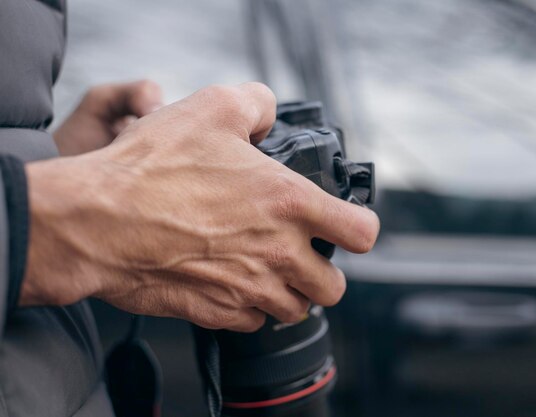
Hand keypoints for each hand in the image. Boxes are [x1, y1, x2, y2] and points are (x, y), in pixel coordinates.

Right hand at [23, 83, 379, 331]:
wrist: (98, 220)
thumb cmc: (152, 167)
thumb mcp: (212, 107)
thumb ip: (255, 104)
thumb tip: (266, 114)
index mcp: (289, 203)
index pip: (362, 233)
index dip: (359, 228)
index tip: (344, 225)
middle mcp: (277, 252)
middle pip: (333, 287)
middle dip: (322, 272)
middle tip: (301, 254)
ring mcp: (249, 288)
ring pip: (294, 310)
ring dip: (286, 292)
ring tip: (263, 268)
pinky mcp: (217, 311)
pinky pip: (252, 321)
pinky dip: (247, 307)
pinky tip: (229, 281)